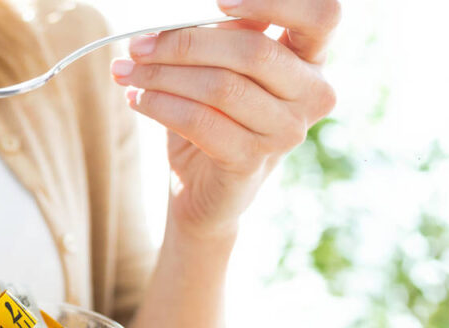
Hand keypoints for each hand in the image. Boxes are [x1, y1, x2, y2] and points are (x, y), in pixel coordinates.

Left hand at [110, 0, 339, 239]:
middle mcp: (312, 95)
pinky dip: (160, 105)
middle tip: (137, 45)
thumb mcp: (220, 67)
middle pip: (253, 51)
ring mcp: (286, 132)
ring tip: (126, 71)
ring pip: (221, 87)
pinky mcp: (252, 161)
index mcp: (310, 58)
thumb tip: (192, 10)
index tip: (217, 4)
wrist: (201, 188)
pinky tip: (136, 99)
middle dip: (185, 43)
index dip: (275, 2)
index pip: (322, 16)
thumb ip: (222, 34)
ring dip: (162, 75)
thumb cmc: (212, 116)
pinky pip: (201, 122)